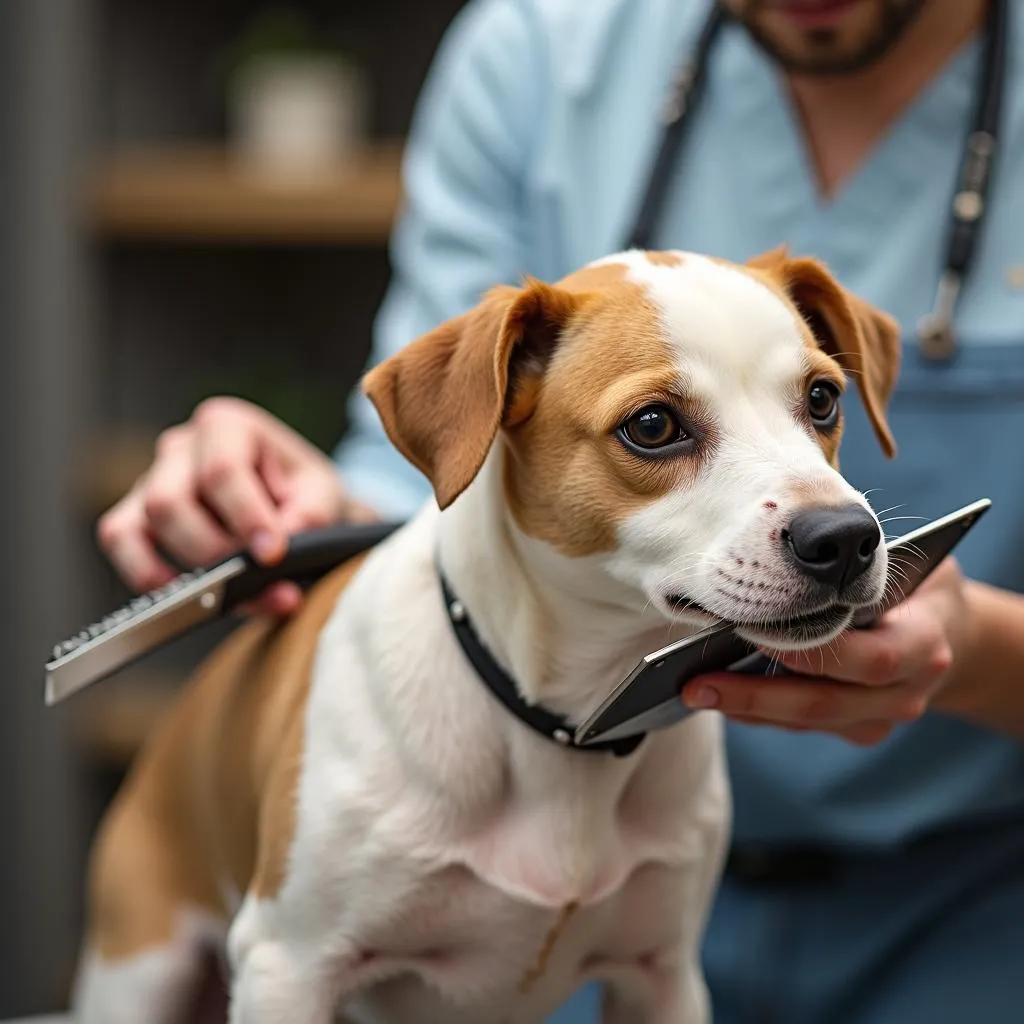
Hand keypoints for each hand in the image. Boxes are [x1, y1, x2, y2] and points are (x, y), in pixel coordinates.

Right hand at [97, 397, 377, 616]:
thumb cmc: (304, 493)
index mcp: (227, 426)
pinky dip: (146, 573)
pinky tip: (186, 599)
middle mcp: (181, 446)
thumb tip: (277, 547)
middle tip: (258, 583)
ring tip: (235, 595)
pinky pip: (121, 540)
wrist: (295, 505)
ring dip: (189, 569)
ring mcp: (152, 479)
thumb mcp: (322, 495)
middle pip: (171, 501)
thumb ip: (308, 516)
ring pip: (144, 523)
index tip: (272, 554)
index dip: (245, 517)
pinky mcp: (135, 514)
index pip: (222, 470)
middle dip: (215, 552)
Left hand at [680, 558, 971, 744]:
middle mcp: (905, 690)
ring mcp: (879, 716)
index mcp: (924, 642)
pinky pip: (800, 725)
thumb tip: (789, 543)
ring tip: (691, 691)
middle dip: (757, 695)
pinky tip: (714, 696)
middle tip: (698, 683)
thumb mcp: (903, 559)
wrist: (948, 628)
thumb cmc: (911, 580)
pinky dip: (756, 711)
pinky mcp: (857, 728)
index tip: (750, 632)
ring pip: (806, 721)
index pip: (868, 657)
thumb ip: (862, 561)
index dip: (810, 651)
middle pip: (825, 702)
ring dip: (746, 708)